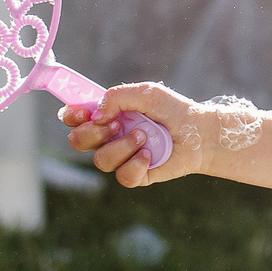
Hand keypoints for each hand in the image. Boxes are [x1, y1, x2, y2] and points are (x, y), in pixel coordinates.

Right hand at [61, 82, 201, 188]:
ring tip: (144, 137)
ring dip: (121, 147)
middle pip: (78, 141)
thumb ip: (118, 97)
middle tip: (116, 125)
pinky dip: (136, 164)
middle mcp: (110, 137)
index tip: (81, 114)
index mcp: (108, 115)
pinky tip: (150, 155)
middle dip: (92, 134)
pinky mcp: (135, 175)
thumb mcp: (147, 94)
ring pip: (100, 160)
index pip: (76, 118)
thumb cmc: (174, 110)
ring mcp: (121, 157)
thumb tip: (95, 115)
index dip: (71, 116)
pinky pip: (122, 176)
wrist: (201, 134)